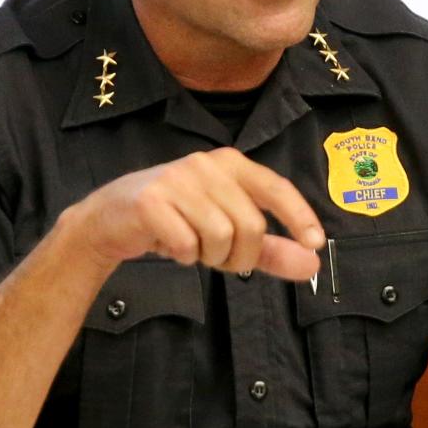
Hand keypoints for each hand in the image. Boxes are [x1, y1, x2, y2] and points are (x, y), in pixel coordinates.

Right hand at [77, 147, 324, 279]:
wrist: (111, 218)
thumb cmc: (177, 220)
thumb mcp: (228, 233)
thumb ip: (272, 249)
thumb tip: (313, 263)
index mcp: (231, 164)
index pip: (276, 188)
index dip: (299, 216)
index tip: (315, 243)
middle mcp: (207, 165)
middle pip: (251, 226)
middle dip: (241, 257)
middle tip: (218, 259)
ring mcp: (177, 179)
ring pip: (221, 237)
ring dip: (210, 257)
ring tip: (191, 247)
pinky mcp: (151, 200)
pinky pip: (188, 244)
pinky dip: (184, 256)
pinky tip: (169, 245)